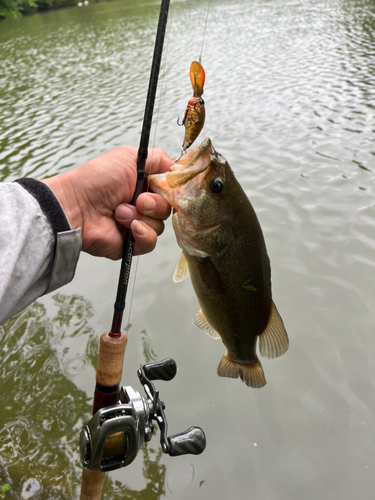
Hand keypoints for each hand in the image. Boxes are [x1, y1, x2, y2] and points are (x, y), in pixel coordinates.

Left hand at [43, 146, 173, 258]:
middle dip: (155, 203)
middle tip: (138, 199)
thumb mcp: (129, 157)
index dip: (172, 190)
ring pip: (160, 226)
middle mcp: (141, 204)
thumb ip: (157, 158)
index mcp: (143, 184)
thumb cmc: (96, 180)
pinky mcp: (132, 243)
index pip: (170, 189)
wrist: (76, 207)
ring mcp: (137, 224)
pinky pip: (150, 243)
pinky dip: (142, 233)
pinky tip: (129, 227)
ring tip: (120, 212)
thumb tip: (177, 167)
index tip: (167, 187)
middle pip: (168, 208)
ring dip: (142, 217)